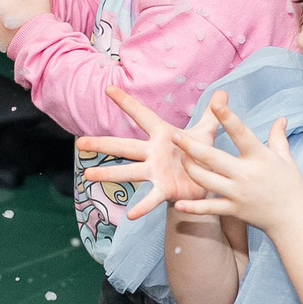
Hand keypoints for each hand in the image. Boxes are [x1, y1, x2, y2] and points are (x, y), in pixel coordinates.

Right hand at [76, 85, 209, 220]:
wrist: (208, 183)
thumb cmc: (201, 155)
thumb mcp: (206, 133)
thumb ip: (212, 113)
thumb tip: (223, 92)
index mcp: (162, 135)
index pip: (141, 115)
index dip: (126, 102)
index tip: (109, 88)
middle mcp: (153, 153)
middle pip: (124, 147)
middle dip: (102, 144)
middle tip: (79, 143)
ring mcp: (156, 172)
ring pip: (129, 172)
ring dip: (109, 173)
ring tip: (88, 175)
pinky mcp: (165, 189)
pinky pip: (152, 198)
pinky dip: (142, 206)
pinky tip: (130, 215)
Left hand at [175, 100, 302, 237]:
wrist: (293, 219)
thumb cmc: (290, 185)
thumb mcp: (286, 159)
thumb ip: (278, 138)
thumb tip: (281, 118)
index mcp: (259, 157)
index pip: (241, 133)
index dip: (228, 118)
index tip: (216, 103)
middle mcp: (246, 174)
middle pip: (213, 158)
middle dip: (191, 146)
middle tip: (175, 136)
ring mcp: (238, 193)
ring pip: (206, 180)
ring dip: (191, 169)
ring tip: (181, 159)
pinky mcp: (234, 210)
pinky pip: (210, 208)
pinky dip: (194, 208)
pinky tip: (180, 205)